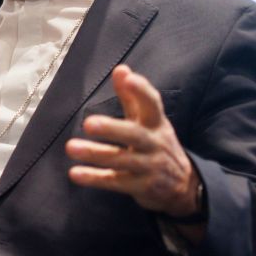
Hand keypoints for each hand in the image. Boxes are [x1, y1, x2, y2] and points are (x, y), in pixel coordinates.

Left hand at [65, 65, 202, 223]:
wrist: (185, 186)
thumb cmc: (156, 144)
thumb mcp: (150, 122)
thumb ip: (133, 97)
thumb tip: (120, 69)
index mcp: (156, 124)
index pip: (152, 104)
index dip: (141, 91)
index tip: (127, 77)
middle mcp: (155, 143)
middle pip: (135, 134)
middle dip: (112, 128)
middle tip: (88, 123)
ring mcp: (149, 167)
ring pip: (122, 160)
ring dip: (96, 154)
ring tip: (71, 147)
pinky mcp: (141, 187)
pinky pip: (116, 182)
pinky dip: (95, 179)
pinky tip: (75, 173)